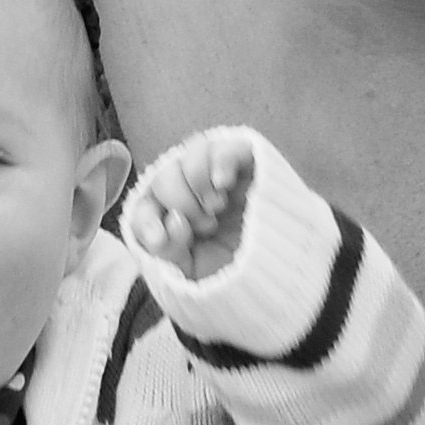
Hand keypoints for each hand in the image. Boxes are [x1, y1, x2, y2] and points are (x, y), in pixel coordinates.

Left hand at [121, 126, 256, 280]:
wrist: (281, 278)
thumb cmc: (233, 276)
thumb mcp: (192, 274)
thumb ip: (169, 252)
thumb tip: (173, 221)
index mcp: (172, 218)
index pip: (144, 208)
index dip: (146, 221)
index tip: (159, 239)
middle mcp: (192, 190)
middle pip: (163, 175)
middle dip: (179, 203)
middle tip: (206, 226)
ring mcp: (219, 173)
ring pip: (192, 152)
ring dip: (197, 181)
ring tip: (216, 207)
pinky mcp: (248, 164)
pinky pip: (228, 146)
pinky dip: (220, 161)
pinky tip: (223, 184)